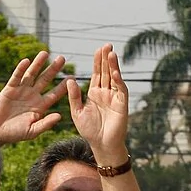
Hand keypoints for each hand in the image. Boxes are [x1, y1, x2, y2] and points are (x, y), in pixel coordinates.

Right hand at [0, 51, 68, 144]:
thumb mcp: (32, 131)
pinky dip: (20, 69)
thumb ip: (45, 123)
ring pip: (31, 74)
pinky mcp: (9, 89)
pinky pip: (16, 77)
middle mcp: (32, 96)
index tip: (72, 77)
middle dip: (53, 69)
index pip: (54, 94)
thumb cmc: (14, 134)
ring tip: (45, 53)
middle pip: (45, 80)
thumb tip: (60, 116)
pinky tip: (26, 61)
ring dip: (38, 64)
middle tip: (62, 58)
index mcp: (40, 106)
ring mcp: (21, 91)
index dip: (63, 86)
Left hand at [68, 44, 128, 160]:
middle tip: (107, 45)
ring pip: (114, 78)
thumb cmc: (90, 131)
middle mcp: (106, 93)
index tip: (97, 50)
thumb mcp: (77, 112)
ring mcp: (114, 98)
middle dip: (107, 59)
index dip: (97, 62)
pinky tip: (115, 73)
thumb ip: (74, 97)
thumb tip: (69, 80)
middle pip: (106, 72)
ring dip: (114, 66)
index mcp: (95, 93)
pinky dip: (118, 81)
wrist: (101, 145)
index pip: (97, 74)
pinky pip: (120, 90)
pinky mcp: (122, 104)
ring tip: (112, 53)